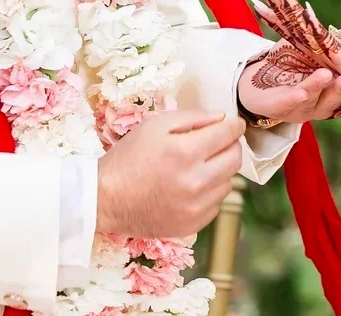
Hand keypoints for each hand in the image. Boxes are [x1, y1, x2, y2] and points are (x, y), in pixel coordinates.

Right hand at [95, 109, 246, 238]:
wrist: (105, 199)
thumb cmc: (128, 158)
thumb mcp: (155, 125)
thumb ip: (192, 117)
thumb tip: (222, 118)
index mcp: (186, 153)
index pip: (228, 135)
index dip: (234, 126)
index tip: (234, 124)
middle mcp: (195, 182)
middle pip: (235, 160)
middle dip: (231, 146)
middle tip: (220, 143)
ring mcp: (195, 207)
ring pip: (227, 183)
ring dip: (219, 171)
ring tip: (198, 167)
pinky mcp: (192, 225)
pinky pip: (215, 204)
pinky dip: (209, 193)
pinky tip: (190, 187)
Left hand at [237, 38, 340, 123]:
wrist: (256, 75)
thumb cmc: (294, 61)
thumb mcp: (318, 46)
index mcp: (334, 91)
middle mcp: (320, 102)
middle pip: (335, 99)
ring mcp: (300, 106)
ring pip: (312, 99)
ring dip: (319, 87)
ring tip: (326, 75)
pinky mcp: (277, 107)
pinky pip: (286, 103)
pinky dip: (293, 98)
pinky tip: (300, 92)